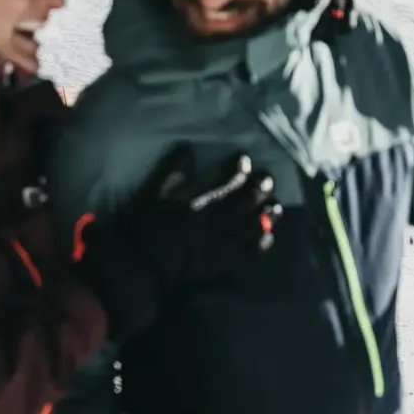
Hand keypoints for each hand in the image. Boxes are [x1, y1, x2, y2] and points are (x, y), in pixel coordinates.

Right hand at [75, 143, 281, 339]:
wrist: (137, 266)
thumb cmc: (140, 227)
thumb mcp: (150, 193)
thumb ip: (170, 171)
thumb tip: (189, 148)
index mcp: (194, 204)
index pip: (223, 184)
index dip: (237, 171)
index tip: (245, 160)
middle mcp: (210, 224)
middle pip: (241, 204)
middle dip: (257, 191)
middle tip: (268, 180)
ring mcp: (216, 245)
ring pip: (247, 228)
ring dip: (264, 217)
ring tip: (277, 207)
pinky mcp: (216, 264)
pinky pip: (243, 256)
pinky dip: (258, 247)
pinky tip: (269, 239)